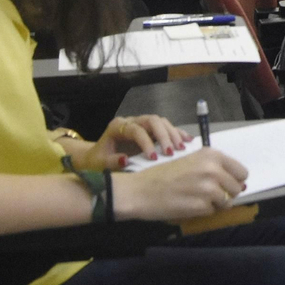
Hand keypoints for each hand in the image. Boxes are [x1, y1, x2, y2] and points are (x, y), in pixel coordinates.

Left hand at [72, 113, 188, 169]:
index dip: (146, 141)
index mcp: (118, 127)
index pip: (135, 129)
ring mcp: (142, 124)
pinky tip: (188, 141)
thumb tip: (125, 160)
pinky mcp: (150, 130)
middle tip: (172, 152)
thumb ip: (112, 161)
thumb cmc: (98, 161)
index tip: (154, 157)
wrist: (96, 157)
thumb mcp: (101, 164)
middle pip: (152, 120)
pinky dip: (177, 133)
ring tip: (183, 148)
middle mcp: (131, 121)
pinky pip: (166, 128)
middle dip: (164, 135)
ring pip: (161, 122)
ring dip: (173, 134)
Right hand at [112, 146, 249, 219]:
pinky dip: (203, 211)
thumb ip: (215, 169)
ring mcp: (208, 188)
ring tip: (195, 198)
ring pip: (227, 202)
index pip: (242, 172)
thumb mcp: (192, 162)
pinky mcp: (201, 206)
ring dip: (215, 204)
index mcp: (212, 155)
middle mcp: (213, 169)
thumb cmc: (164, 175)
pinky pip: (213, 212)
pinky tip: (188, 204)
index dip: (234, 180)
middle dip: (225, 193)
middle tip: (205, 193)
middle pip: (237, 188)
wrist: (140, 190)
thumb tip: (240, 185)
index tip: (224, 184)